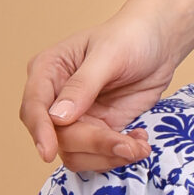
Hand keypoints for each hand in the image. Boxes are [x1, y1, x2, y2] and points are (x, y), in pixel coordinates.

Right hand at [19, 8, 179, 172]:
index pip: (34, 107)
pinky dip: (119, 156)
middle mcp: (55, 98)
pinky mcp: (97, 131)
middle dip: (94, 144)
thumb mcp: (109, 54)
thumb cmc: (130, 37)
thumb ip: (83, 85)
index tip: (48, 152)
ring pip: (76, 154)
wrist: (159, 44)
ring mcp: (76, 118)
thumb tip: (57, 117)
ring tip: (139, 145)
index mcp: (48, 71)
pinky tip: (139, 141)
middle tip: (129, 145)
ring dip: (108, 156)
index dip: (40, 131)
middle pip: (58, 137)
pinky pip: (98, 157)